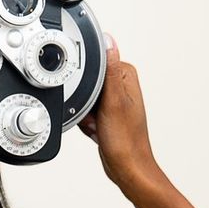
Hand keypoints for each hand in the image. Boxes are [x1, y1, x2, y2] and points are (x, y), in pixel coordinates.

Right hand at [76, 38, 158, 196]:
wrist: (126, 168)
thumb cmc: (125, 140)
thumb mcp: (113, 100)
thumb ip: (110, 69)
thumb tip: (108, 40)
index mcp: (126, 75)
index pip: (96, 63)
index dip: (88, 82)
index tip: (95, 99)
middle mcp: (121, 86)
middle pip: (86, 81)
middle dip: (84, 101)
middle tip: (96, 116)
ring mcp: (112, 100)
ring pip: (82, 98)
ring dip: (83, 113)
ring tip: (97, 125)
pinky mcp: (105, 113)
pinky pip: (83, 112)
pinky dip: (85, 122)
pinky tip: (95, 130)